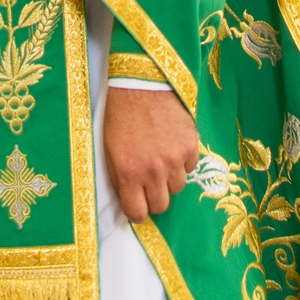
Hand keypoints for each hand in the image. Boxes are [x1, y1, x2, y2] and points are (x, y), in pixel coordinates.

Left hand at [102, 85, 198, 222]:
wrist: (141, 85)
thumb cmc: (121, 116)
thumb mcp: (110, 151)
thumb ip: (119, 179)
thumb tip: (129, 201)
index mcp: (129, 173)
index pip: (138, 213)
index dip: (137, 211)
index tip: (137, 205)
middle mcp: (154, 170)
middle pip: (161, 205)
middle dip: (154, 197)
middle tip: (149, 182)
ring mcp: (175, 159)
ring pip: (177, 187)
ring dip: (169, 178)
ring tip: (160, 158)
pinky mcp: (190, 145)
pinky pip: (190, 167)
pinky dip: (182, 161)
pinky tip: (171, 145)